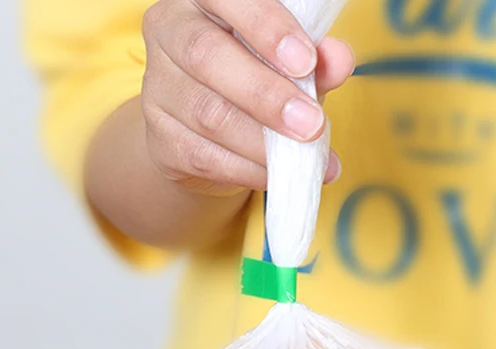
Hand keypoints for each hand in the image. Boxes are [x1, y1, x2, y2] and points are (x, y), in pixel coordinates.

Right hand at [141, 0, 353, 195]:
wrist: (214, 136)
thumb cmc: (257, 80)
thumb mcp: (292, 64)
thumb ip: (315, 60)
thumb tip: (338, 58)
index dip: (266, 27)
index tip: (307, 62)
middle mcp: (168, 32)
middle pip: (206, 56)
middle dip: (265, 94)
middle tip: (311, 124)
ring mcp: (157, 88)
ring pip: (208, 114)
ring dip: (263, 142)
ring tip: (307, 156)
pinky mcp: (160, 140)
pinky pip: (204, 156)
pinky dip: (248, 169)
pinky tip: (277, 174)